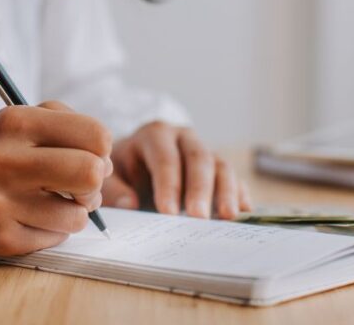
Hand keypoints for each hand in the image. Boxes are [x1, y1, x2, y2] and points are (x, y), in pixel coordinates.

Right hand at [0, 101, 112, 255]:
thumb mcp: (19, 120)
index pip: (94, 134)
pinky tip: (29, 218)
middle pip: (90, 173)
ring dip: (74, 212)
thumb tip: (106, 163)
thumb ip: (67, 126)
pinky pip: (56, 239)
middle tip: (81, 185)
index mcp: (14, 122)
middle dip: (94, 183)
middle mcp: (4, 160)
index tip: (89, 154)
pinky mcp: (1, 238)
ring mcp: (0, 203)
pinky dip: (52, 231)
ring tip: (52, 203)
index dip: (101, 149)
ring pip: (77, 215)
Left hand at [101, 122, 251, 218]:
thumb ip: (115, 190)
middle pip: (198, 158)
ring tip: (227, 217)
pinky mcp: (218, 168)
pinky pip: (235, 178)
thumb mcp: (111, 175)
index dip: (168, 185)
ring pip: (221, 166)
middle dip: (200, 189)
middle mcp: (184, 138)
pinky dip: (240, 194)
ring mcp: (205, 151)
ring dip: (226, 191)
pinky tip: (243, 213)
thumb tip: (130, 205)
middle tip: (199, 218)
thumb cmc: (123, 169)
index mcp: (154, 135)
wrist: (136, 161)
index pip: (165, 158)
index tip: (168, 213)